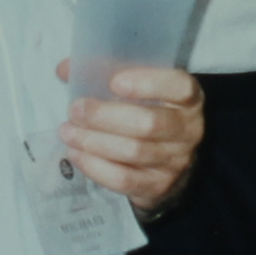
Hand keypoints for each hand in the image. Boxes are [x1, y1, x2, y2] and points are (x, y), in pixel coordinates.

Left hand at [56, 61, 203, 215]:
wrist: (168, 164)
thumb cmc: (149, 114)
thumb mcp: (140, 91)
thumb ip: (108, 74)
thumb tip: (66, 69)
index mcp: (189, 99)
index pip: (180, 87)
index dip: (148, 83)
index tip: (115, 81)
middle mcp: (189, 129)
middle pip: (148, 124)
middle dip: (105, 116)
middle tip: (75, 110)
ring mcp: (176, 161)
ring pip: (133, 152)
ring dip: (93, 141)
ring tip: (67, 131)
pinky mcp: (158, 186)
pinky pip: (123, 179)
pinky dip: (95, 166)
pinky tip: (75, 153)